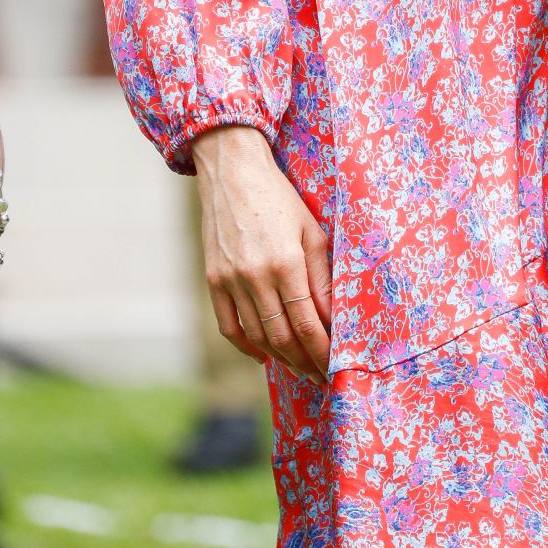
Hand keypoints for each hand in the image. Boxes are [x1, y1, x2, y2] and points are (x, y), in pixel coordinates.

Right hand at [193, 125, 331, 383]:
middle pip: (282, 337)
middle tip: (321, 375)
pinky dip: (247, 346)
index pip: (307, 323)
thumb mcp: (311, 230)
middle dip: (304, 361)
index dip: (322, 351)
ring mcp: (229, 280)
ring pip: (256, 336)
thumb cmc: (280, 198)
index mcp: (285, 261)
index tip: (335, 367)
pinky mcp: (212, 280)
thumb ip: (322, 276)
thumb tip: (331, 318)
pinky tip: (264, 355)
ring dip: (280, 358)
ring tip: (299, 366)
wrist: (232, 172)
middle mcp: (255, 275)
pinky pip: (228, 326)